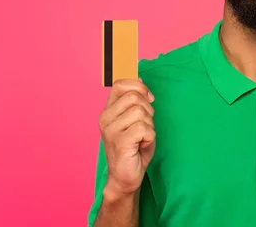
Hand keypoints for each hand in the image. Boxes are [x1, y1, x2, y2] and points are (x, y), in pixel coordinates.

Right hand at [98, 78, 155, 197]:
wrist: (126, 176)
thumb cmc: (133, 147)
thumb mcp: (135, 119)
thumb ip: (135, 100)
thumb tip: (139, 77)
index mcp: (108, 110)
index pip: (120, 84)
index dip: (139, 87)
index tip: (148, 98)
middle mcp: (106, 119)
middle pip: (134, 97)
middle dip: (148, 110)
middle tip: (145, 126)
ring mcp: (111, 131)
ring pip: (141, 112)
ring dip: (149, 125)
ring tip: (142, 137)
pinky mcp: (120, 142)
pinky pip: (144, 128)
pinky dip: (150, 136)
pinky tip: (142, 144)